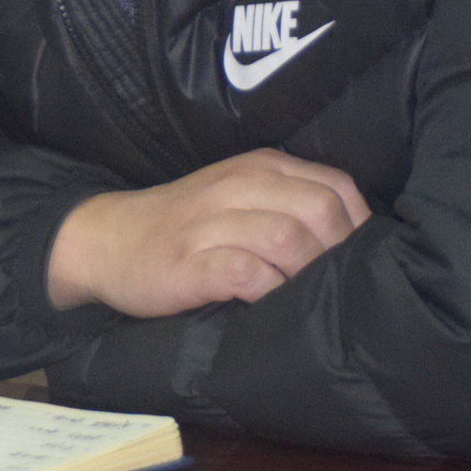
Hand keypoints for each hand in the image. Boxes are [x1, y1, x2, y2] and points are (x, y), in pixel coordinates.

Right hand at [46, 149, 369, 317]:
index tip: (361, 260)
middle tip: (337, 286)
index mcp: (260, 167)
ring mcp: (212, 224)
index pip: (336, 185)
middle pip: (320, 210)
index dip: (359, 225)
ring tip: (304, 297)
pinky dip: (268, 290)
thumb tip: (354, 240)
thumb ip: (288, 202)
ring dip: (307, 274)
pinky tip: (268, 303)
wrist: (109, 239)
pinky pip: (246, 273)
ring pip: (288, 239)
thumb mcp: (239, 195)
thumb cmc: (185, 225)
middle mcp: (239, 186)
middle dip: (339, 253)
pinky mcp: (190, 263)